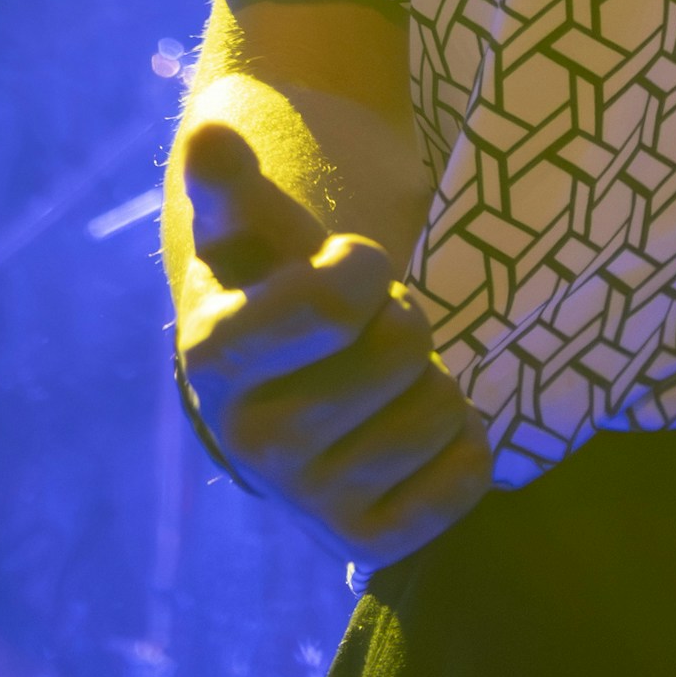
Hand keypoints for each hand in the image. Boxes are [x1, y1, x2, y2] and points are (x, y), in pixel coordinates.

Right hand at [176, 118, 491, 564]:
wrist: (288, 377)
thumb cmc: (275, 277)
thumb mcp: (252, 222)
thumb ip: (231, 179)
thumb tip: (210, 135)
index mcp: (216, 356)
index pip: (334, 303)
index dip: (365, 268)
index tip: (355, 262)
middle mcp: (251, 444)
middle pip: (401, 350)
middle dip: (403, 316)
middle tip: (374, 323)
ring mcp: (307, 502)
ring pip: (438, 410)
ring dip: (435, 376)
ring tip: (393, 375)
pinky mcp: (362, 542)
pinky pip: (460, 486)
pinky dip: (465, 446)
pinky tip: (427, 423)